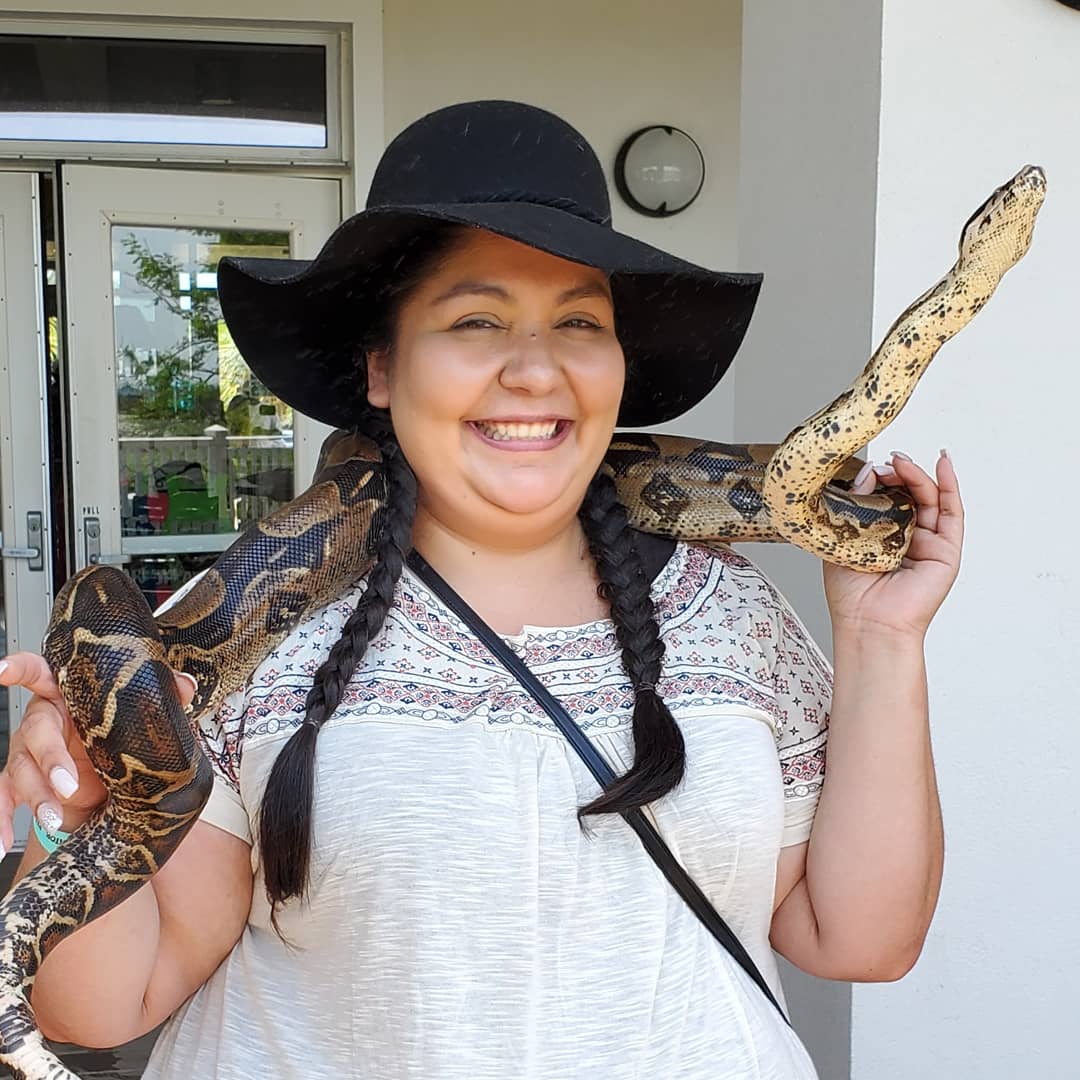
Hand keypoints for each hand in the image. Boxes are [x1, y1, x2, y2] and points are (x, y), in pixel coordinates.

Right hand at [0, 653, 196, 856]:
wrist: (115, 780)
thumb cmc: (123, 736)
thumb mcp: (145, 715)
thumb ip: (164, 694)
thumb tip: (186, 684)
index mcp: (69, 695)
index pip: (41, 673)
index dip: (21, 668)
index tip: (4, 669)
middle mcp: (43, 719)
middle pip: (35, 730)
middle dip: (50, 758)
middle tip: (68, 785)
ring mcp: (28, 752)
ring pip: (20, 768)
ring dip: (37, 795)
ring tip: (55, 817)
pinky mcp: (23, 783)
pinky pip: (3, 799)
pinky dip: (0, 820)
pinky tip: (0, 844)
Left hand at [823, 450, 962, 639]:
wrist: (868, 624)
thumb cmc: (851, 595)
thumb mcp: (844, 539)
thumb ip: (855, 505)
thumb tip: (868, 473)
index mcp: (881, 537)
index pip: (887, 498)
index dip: (881, 479)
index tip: (870, 467)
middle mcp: (906, 538)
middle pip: (910, 494)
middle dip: (899, 473)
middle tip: (886, 462)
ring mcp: (928, 543)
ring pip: (929, 498)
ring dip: (918, 475)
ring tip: (901, 461)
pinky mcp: (946, 551)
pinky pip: (951, 512)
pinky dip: (949, 485)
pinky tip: (943, 463)